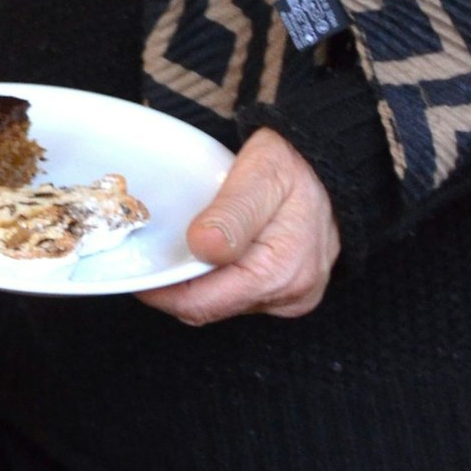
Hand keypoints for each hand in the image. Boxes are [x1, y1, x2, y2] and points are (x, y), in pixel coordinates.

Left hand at [137, 127, 340, 323]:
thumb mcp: (261, 172)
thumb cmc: (296, 164)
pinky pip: (238, 295)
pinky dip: (217, 277)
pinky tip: (213, 248)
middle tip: (156, 247)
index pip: (200, 304)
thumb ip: (232, 212)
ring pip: (221, 303)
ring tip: (188, 242)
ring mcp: (292, 297)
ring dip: (197, 279)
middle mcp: (290, 295)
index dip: (161, 290)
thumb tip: (202, 247)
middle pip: (208, 307)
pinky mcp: (289, 293)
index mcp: (281, 272)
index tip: (136, 268)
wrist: (333, 165)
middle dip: (177, 284)